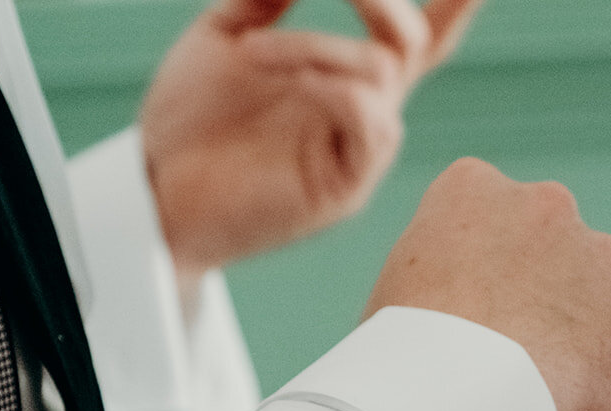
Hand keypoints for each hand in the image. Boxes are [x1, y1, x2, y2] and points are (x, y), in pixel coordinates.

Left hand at [142, 0, 482, 282]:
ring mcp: (356, 150)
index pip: (415, 34)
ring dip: (316, 47)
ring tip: (251, 54)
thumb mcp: (220, 37)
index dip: (454, 8)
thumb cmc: (187, 122)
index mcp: (341, 75)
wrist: (155, 193)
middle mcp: (361, 110)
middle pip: (415, 41)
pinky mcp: (345, 188)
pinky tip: (290, 85)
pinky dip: (335, 87)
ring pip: (381, 71)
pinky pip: (370, 122)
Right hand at [365, 160, 610, 410]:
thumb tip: (463, 327)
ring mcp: (602, 252)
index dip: (484, 284)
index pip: (489, 223)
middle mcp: (544, 203)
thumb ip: (442, 285)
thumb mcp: (395, 298)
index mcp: (470, 189)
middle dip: (541, 302)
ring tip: (541, 398)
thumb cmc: (402, 365)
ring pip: (599, 299)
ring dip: (581, 338)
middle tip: (512, 370)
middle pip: (552, 254)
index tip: (473, 330)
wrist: (457, 399)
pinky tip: (576, 409)